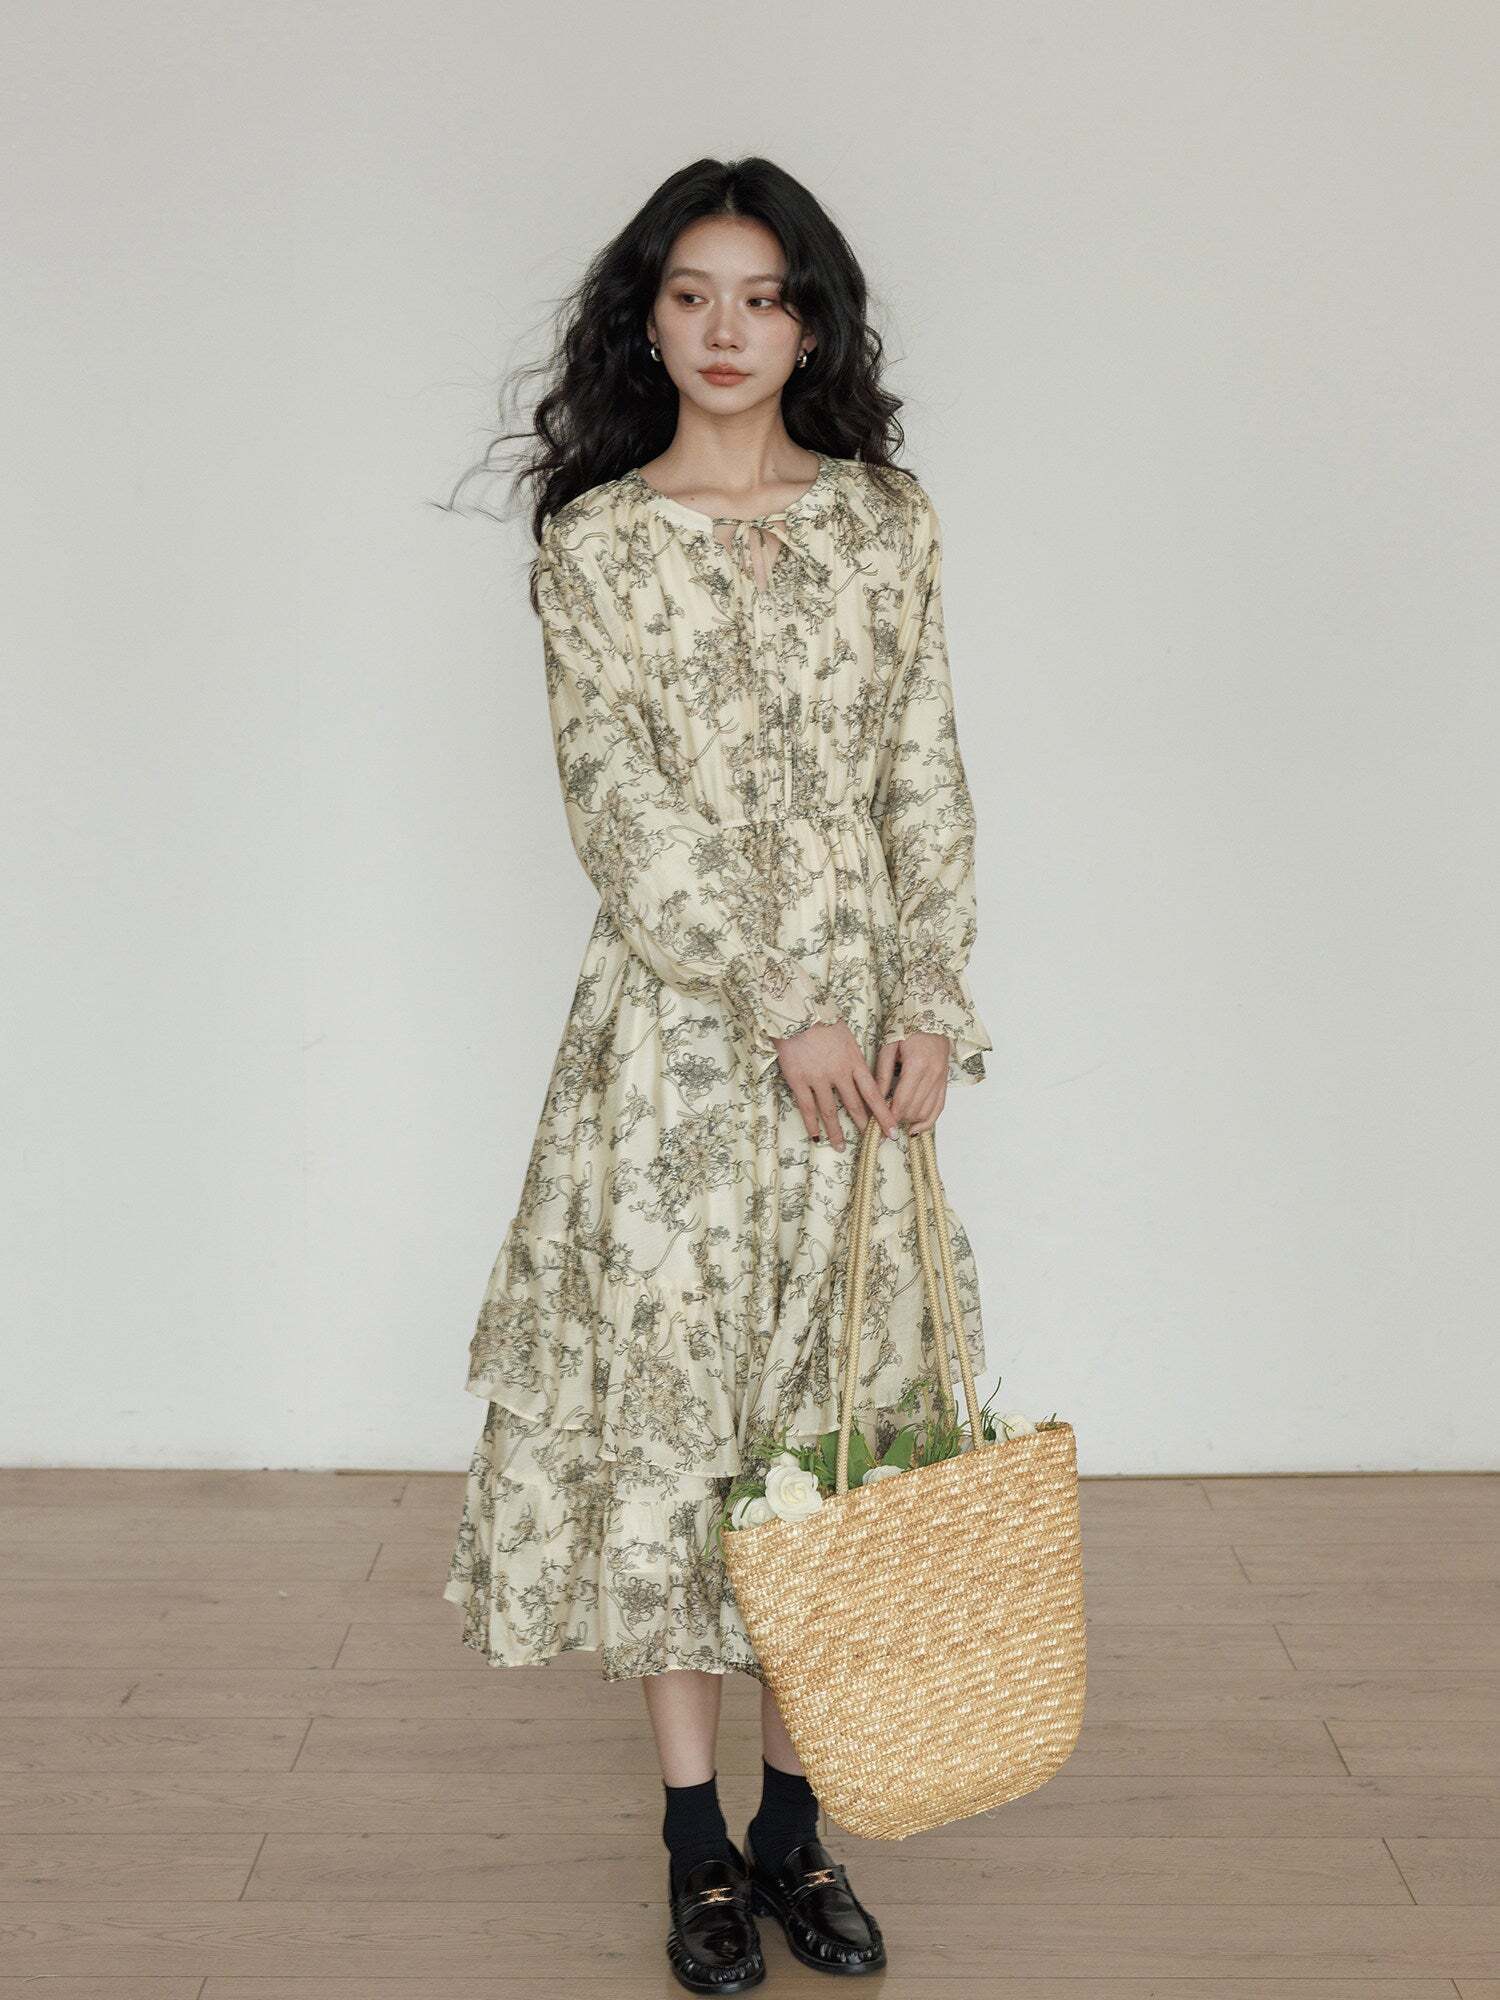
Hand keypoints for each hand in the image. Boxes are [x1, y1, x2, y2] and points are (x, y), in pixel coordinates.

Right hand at [774, 1018, 901, 1150]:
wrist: (797, 1012)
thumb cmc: (823, 1020)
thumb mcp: (847, 1037)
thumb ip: (854, 1058)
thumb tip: (859, 1074)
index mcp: (854, 1061)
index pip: (873, 1094)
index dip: (883, 1115)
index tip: (892, 1130)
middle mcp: (839, 1073)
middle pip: (854, 1105)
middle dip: (864, 1126)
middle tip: (871, 1142)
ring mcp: (818, 1078)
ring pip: (830, 1111)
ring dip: (836, 1132)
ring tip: (840, 1147)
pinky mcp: (798, 1080)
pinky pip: (806, 1107)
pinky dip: (811, 1124)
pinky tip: (815, 1136)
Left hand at [873, 1032, 950, 1134]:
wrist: (931, 1016)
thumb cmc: (907, 1028)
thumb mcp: (889, 1047)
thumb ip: (882, 1075)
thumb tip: (875, 1099)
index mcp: (917, 1065)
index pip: (902, 1101)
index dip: (889, 1116)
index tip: (877, 1125)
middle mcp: (932, 1075)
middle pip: (914, 1110)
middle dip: (898, 1120)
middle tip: (882, 1123)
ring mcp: (941, 1079)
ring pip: (926, 1112)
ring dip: (910, 1121)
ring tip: (895, 1123)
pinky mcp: (945, 1082)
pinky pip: (939, 1108)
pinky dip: (928, 1121)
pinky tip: (915, 1128)